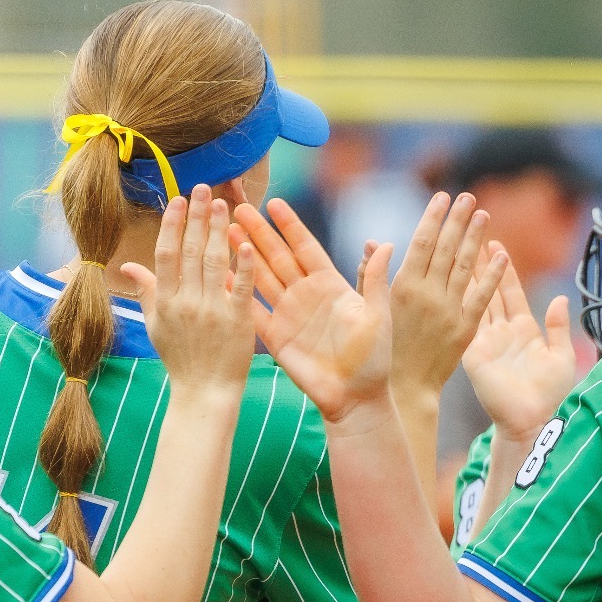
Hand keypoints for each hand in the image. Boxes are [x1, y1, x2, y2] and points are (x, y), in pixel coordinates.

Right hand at [122, 189, 256, 403]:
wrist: (203, 391)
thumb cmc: (180, 358)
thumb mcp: (156, 325)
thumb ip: (146, 291)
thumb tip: (127, 266)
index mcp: (166, 300)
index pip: (167, 254)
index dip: (172, 225)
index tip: (178, 200)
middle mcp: (186, 301)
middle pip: (192, 251)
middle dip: (197, 217)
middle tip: (203, 188)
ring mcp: (212, 310)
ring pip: (215, 262)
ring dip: (219, 230)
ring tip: (224, 203)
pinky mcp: (237, 321)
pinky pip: (241, 288)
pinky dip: (245, 265)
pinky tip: (248, 242)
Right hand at [232, 198, 392, 422]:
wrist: (356, 398)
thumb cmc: (374, 359)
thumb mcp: (378, 315)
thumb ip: (375, 279)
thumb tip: (382, 243)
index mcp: (331, 285)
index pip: (306, 247)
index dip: (290, 226)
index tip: (274, 203)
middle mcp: (306, 295)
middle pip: (277, 256)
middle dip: (258, 232)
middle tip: (237, 207)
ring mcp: (288, 314)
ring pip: (261, 277)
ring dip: (243, 255)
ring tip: (224, 231)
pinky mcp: (275, 336)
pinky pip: (252, 310)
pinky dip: (236, 293)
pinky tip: (219, 275)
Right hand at [388, 192, 508, 396]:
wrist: (404, 386)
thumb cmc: (383, 345)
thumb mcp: (371, 309)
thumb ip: (372, 274)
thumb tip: (376, 243)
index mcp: (402, 287)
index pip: (422, 243)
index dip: (434, 218)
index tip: (442, 196)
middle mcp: (427, 295)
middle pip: (447, 249)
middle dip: (457, 220)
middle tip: (468, 196)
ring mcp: (448, 312)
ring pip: (466, 267)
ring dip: (476, 239)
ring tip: (483, 214)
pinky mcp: (465, 329)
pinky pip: (482, 297)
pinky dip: (493, 275)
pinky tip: (502, 255)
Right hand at [463, 261, 576, 440]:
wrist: (533, 420)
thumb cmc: (551, 394)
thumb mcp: (562, 356)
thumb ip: (558, 328)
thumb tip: (560, 299)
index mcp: (524, 330)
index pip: (511, 292)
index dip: (505, 269)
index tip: (496, 244)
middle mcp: (502, 332)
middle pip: (489, 290)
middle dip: (481, 264)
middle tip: (471, 238)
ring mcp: (486, 341)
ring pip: (475, 301)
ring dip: (468, 277)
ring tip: (458, 252)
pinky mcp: (474, 354)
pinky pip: (467, 323)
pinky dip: (460, 302)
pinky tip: (451, 283)